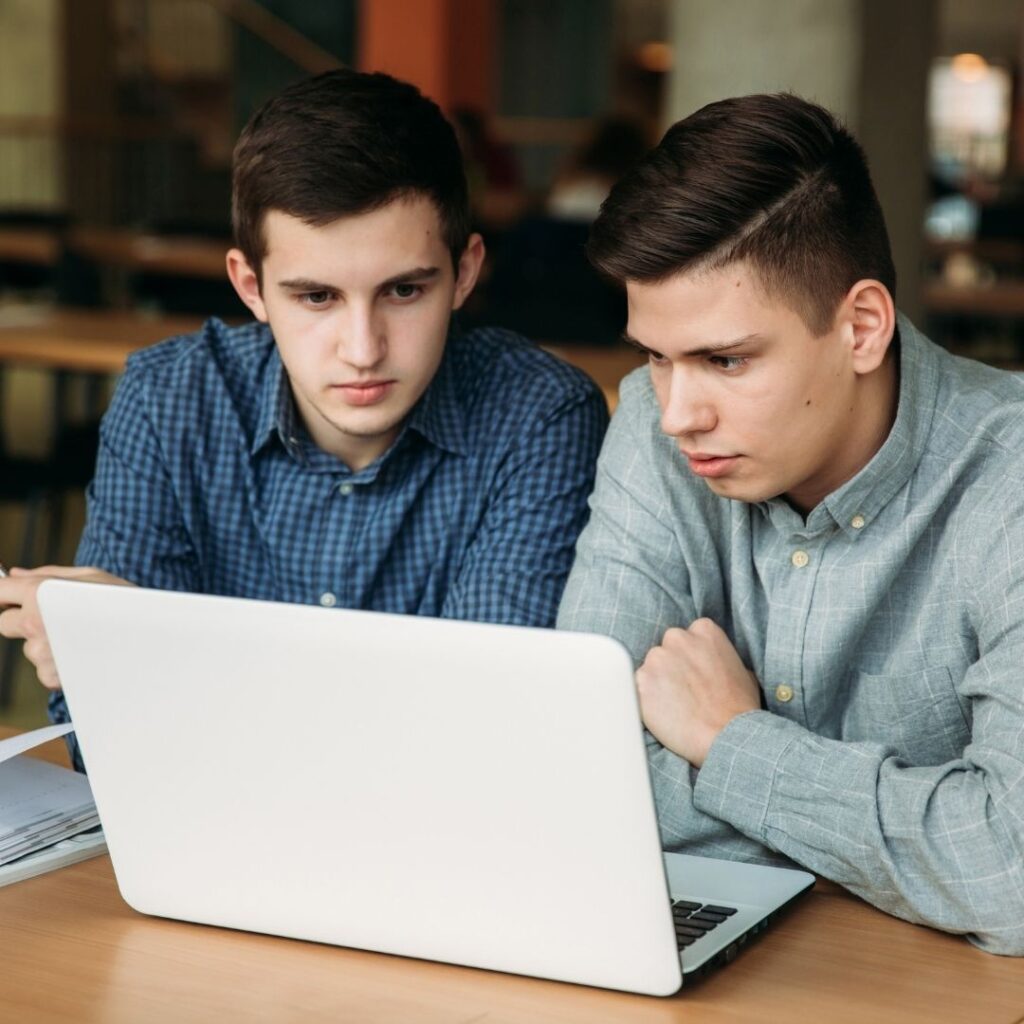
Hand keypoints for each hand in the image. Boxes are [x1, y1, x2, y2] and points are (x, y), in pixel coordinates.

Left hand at [0, 566, 132, 689]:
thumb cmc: (127, 602)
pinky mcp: (52, 677)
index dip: (3, 592)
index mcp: (41, 594)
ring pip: (29, 648)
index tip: (10, 596)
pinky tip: (84, 654)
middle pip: (4, 623)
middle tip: (51, 616)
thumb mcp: (91, 576)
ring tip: (82, 636)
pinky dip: (58, 664)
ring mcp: (42, 653)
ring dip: (46, 643)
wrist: (153, 639)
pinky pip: (43, 669)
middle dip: (21, 619)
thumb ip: (47, 574)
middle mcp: (35, 624)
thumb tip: (15, 574)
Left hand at [635, 618, 761, 766]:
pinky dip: (647, 700)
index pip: (687, 637)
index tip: (694, 675)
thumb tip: (714, 663)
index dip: (690, 658)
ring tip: (676, 707)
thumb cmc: (739, 710)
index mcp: (704, 630)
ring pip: (651, 668)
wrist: (725, 736)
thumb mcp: (743, 672)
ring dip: (658, 683)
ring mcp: (657, 658)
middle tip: (683, 692)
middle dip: (671, 667)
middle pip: (666, 648)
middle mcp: (677, 638)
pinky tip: (664, 714)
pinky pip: (638, 687)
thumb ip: (721, 658)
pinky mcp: (641, 680)